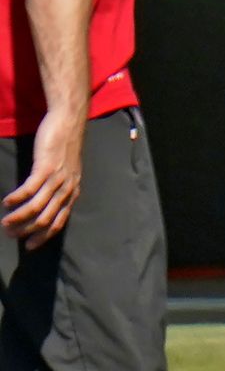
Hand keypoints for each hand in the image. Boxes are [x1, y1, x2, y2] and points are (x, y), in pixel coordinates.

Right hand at [3, 106, 85, 248]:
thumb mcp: (66, 172)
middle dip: (27, 231)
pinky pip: (30, 190)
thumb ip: (59, 189)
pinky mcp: (46, 168)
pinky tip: (7, 202)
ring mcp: (57, 179)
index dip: (43, 237)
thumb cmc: (64, 147)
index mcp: (72, 193)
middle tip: (10, 234)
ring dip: (19, 218)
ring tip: (5, 222)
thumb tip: (46, 204)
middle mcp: (67, 189)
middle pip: (46, 219)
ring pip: (37, 208)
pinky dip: (17, 199)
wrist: (67, 124)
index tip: (28, 246)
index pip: (59, 223)